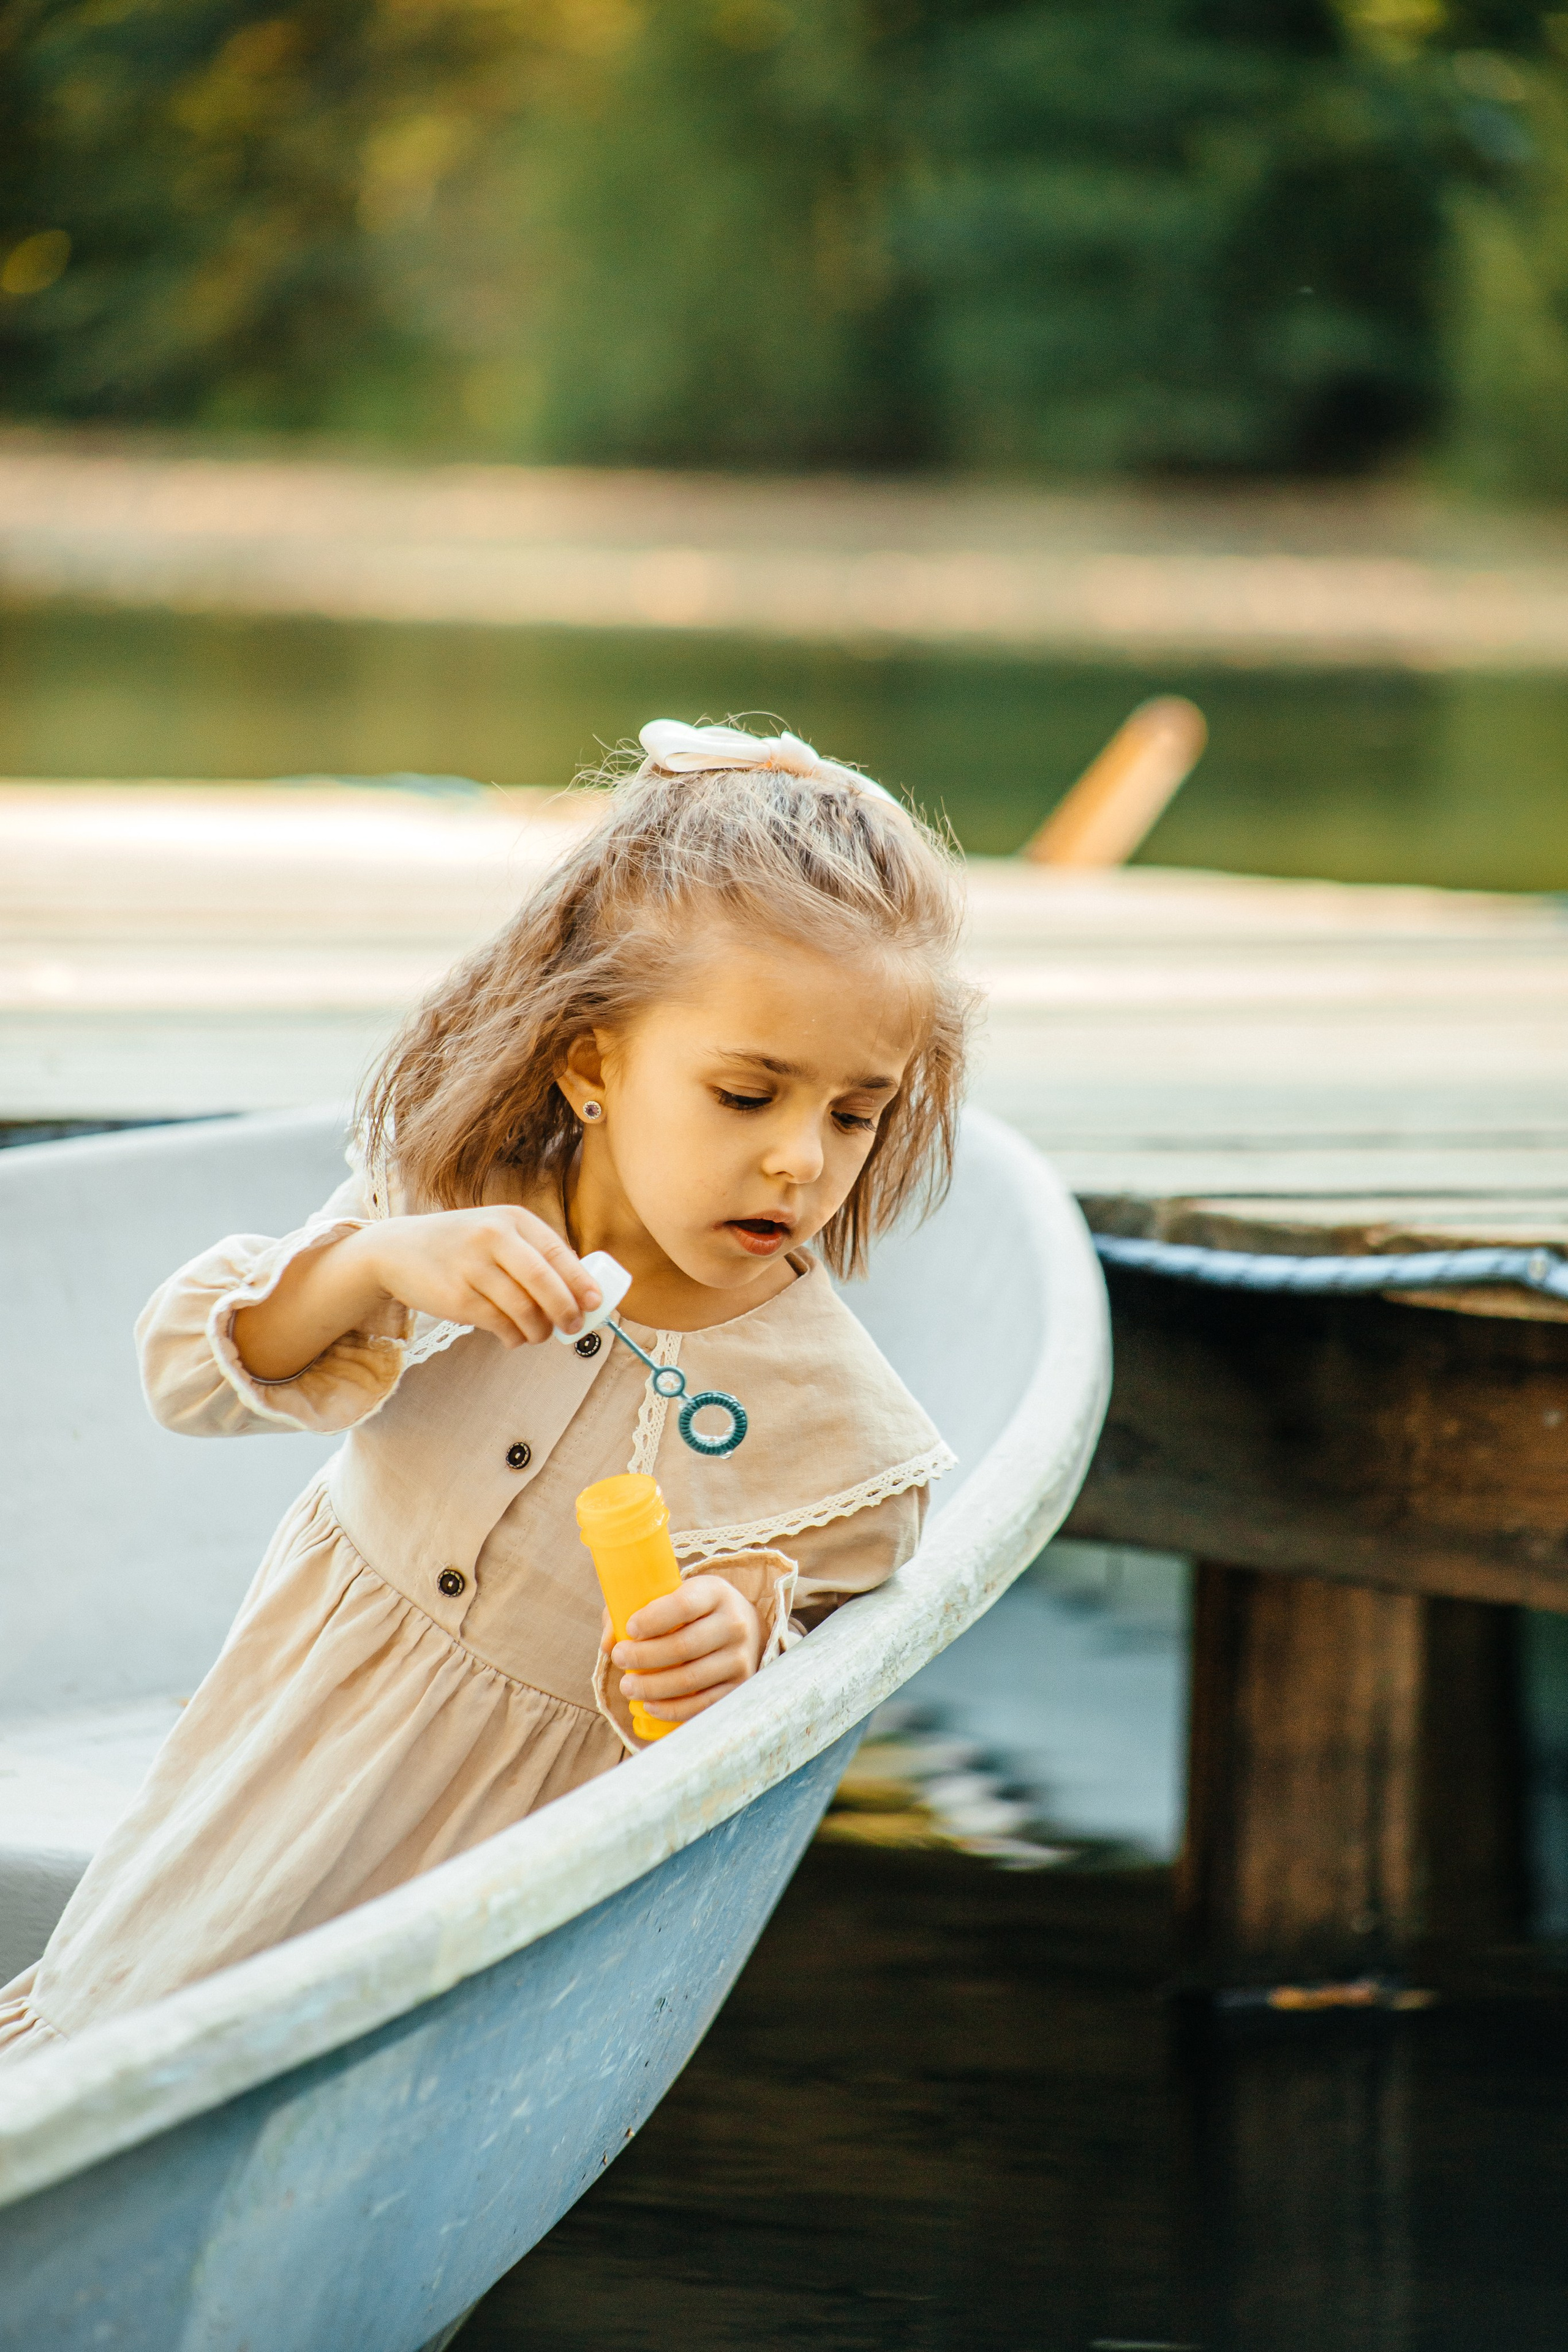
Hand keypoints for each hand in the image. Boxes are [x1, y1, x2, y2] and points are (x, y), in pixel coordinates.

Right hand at [353, 1207, 600, 1349]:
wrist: (397, 1250)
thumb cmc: (459, 1245)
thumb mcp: (495, 1232)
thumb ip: (531, 1254)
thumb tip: (578, 1293)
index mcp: (510, 1218)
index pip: (557, 1252)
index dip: (580, 1282)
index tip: (596, 1303)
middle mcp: (492, 1236)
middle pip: (544, 1282)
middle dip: (566, 1311)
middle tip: (574, 1327)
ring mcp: (472, 1266)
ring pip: (524, 1309)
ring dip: (539, 1330)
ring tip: (540, 1335)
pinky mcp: (456, 1296)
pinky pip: (499, 1324)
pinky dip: (514, 1337)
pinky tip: (514, 1338)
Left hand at [605, 1578, 763, 1724]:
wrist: (745, 1626)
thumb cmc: (693, 1611)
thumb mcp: (672, 1596)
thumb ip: (633, 1608)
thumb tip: (608, 1643)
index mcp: (714, 1592)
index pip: (683, 1605)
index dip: (653, 1619)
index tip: (629, 1630)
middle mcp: (734, 1623)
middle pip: (684, 1646)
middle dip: (644, 1657)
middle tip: (619, 1659)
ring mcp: (740, 1657)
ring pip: (690, 1678)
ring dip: (652, 1687)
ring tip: (627, 1686)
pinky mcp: (739, 1685)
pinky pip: (703, 1703)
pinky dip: (673, 1709)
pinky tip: (649, 1705)